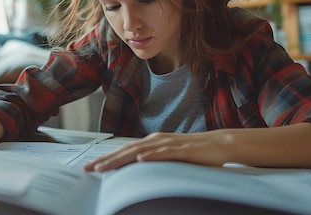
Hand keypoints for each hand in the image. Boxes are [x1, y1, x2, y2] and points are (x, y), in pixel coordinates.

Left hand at [84, 131, 230, 171]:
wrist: (220, 144)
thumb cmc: (194, 153)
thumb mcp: (169, 158)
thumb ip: (154, 162)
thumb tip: (136, 171)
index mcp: (152, 142)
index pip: (125, 151)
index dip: (107, 158)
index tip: (91, 167)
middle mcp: (157, 140)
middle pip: (127, 151)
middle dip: (106, 159)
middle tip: (90, 168)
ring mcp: (169, 144)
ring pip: (140, 151)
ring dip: (121, 159)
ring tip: (105, 166)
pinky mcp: (183, 150)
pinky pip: (165, 153)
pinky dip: (151, 156)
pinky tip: (140, 160)